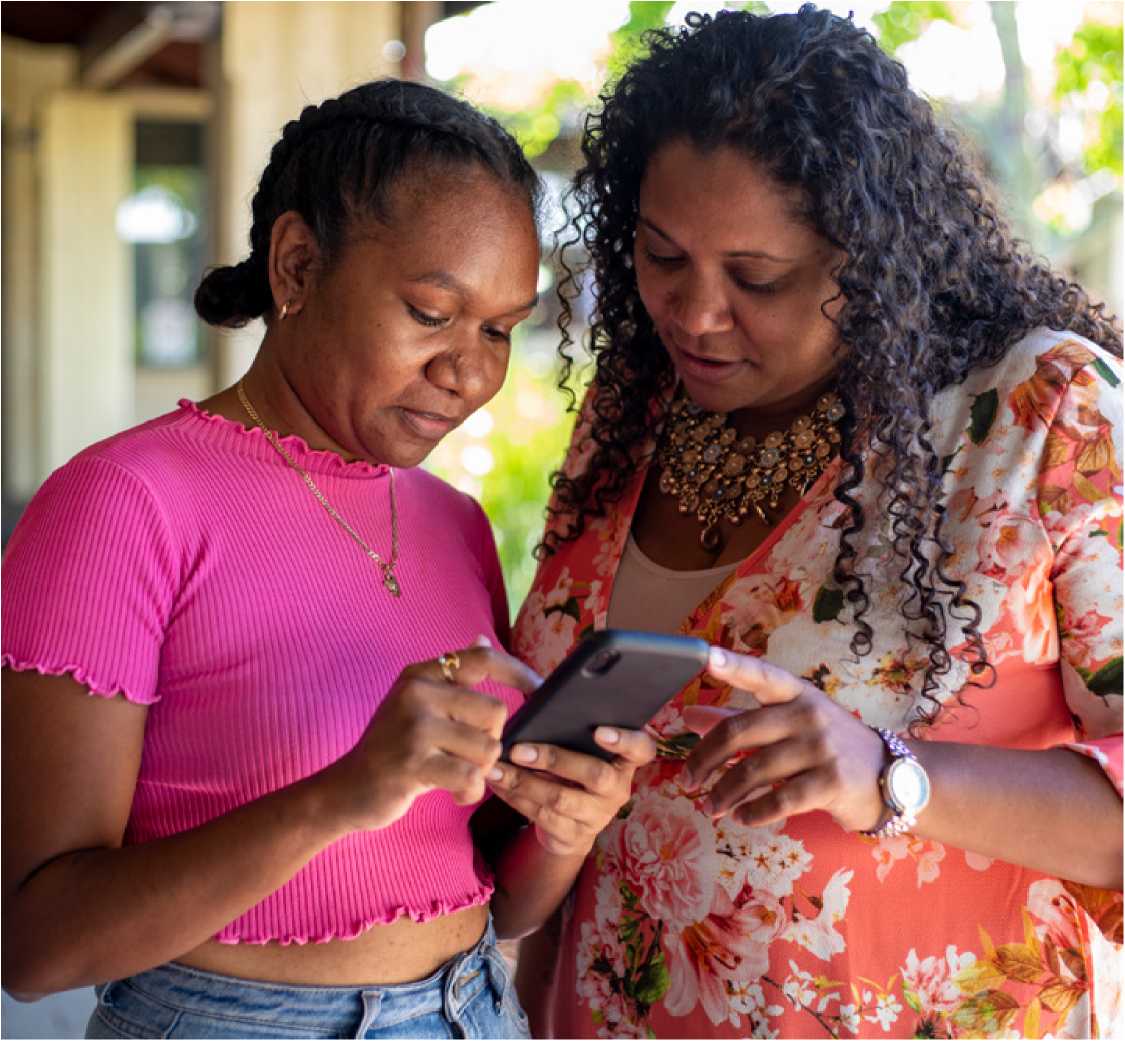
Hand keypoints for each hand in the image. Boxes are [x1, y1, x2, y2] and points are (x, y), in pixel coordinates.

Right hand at [319, 643, 540, 832]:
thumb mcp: (417, 703)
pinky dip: (471, 793)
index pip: (483, 657)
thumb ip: (453, 677)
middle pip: (495, 712)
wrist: (347, 789)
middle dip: (491, 740)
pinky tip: (454, 793)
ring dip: (480, 771)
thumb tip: (483, 639)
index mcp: (421, 674)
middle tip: (466, 755)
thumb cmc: (392, 747)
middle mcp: (418, 693)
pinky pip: (471, 777)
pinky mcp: (414, 763)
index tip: (537, 690)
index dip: (517, 672)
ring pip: (488, 748)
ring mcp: (415, 727)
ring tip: (458, 776)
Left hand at [486, 728, 656, 855]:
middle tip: (519, 750)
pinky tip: (497, 783)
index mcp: (625, 760)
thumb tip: (535, 693)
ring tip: (496, 767)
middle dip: (554, 760)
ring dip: (524, 782)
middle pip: (595, 775)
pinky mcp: (574, 836)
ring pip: (561, 799)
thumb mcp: (580, 746)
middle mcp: (617, 789)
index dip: (625, 740)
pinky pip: (541, 817)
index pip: (641, 748)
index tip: (599, 731)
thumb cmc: (574, 766)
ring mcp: (598, 816)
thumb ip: (571, 724)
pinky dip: (514, 798)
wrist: (571, 822)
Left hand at [681, 647, 886, 831]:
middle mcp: (808, 715)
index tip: (707, 656)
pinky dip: (754, 812)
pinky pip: (780, 800)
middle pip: (740, 731)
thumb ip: (738, 717)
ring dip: (725, 793)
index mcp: (796, 694)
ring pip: (755, 770)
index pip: (761, 675)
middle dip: (706, 758)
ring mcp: (821, 748)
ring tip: (711, 807)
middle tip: (688, 780)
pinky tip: (742, 818)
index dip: (734, 666)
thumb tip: (689, 716)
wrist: (893, 777)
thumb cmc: (828, 746)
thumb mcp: (789, 723)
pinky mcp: (831, 783)